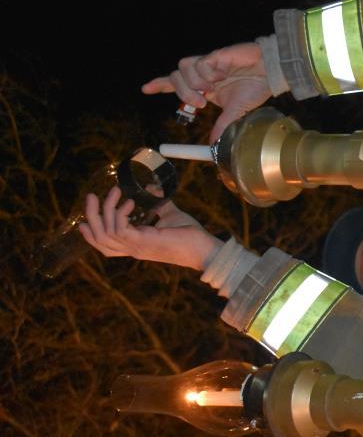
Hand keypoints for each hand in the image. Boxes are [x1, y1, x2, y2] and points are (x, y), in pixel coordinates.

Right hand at [79, 187, 221, 270]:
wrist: (205, 249)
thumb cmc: (190, 235)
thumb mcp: (170, 215)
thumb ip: (159, 203)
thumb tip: (153, 187)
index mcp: (136, 246)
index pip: (106, 246)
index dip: (91, 235)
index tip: (82, 221)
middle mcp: (133, 249)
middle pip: (99, 239)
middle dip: (91, 217)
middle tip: (91, 196)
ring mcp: (137, 247)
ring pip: (106, 232)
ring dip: (106, 210)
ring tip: (114, 192)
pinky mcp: (144, 242)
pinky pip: (120, 230)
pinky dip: (120, 214)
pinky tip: (129, 203)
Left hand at [142, 42, 271, 141]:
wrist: (270, 72)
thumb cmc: (255, 89)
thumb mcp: (236, 112)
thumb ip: (223, 125)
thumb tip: (214, 145)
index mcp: (205, 88)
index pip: (175, 84)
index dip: (159, 85)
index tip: (145, 89)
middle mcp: (202, 76)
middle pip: (174, 78)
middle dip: (182, 93)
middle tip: (201, 103)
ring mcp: (207, 64)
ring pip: (182, 68)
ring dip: (193, 82)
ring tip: (210, 88)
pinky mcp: (214, 55)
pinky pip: (199, 62)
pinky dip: (207, 72)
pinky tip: (221, 75)